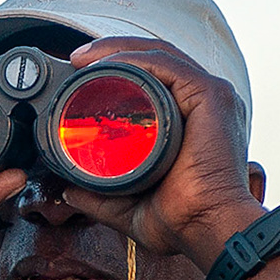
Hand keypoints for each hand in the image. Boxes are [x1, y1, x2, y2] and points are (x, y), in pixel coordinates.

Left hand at [61, 37, 265, 269]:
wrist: (206, 228)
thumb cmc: (181, 221)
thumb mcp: (128, 206)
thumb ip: (99, 197)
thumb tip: (68, 191)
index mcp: (190, 120)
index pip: (153, 79)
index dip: (118, 69)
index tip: (81, 75)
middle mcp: (203, 103)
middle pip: (155, 60)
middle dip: (112, 53)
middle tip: (76, 61)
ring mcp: (210, 96)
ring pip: (159, 55)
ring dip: (118, 50)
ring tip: (83, 59)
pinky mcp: (212, 96)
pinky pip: (168, 65)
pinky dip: (136, 59)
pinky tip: (108, 63)